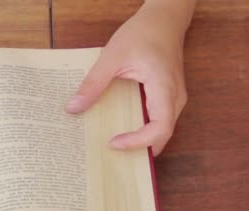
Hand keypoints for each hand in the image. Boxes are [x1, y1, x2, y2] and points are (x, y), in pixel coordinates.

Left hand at [66, 0, 195, 155]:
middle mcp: (174, 98)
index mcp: (164, 89)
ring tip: (114, 146)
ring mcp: (173, 98)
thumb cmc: (143, 33)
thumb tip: (73, 107)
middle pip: (162, 136)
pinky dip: (142, 129)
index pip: (160, 128)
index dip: (139, 142)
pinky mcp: (167, 97)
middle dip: (139, 149)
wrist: (164, 19)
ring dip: (141, 141)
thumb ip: (93, 83)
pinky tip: (121, 128)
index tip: (114, 143)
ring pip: (161, 130)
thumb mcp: (112, 57)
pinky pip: (157, 120)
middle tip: (110, 154)